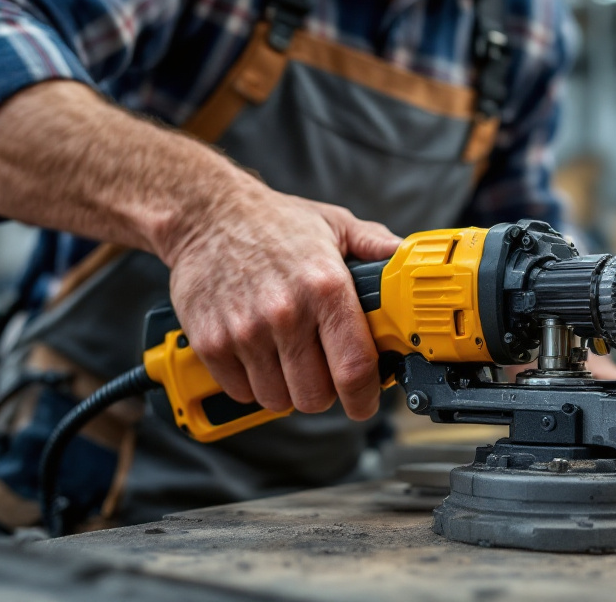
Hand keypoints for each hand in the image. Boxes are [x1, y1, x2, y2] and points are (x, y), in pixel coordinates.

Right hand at [159, 182, 401, 421]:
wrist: (206, 214)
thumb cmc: (273, 222)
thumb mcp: (334, 225)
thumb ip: (376, 246)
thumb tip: (408, 261)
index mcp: (324, 287)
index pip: (354, 368)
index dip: (364, 397)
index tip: (365, 402)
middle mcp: (286, 313)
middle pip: (315, 396)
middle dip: (324, 391)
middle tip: (321, 370)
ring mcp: (245, 331)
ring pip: (277, 400)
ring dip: (286, 388)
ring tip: (286, 357)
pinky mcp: (212, 342)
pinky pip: (242, 392)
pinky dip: (252, 382)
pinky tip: (256, 353)